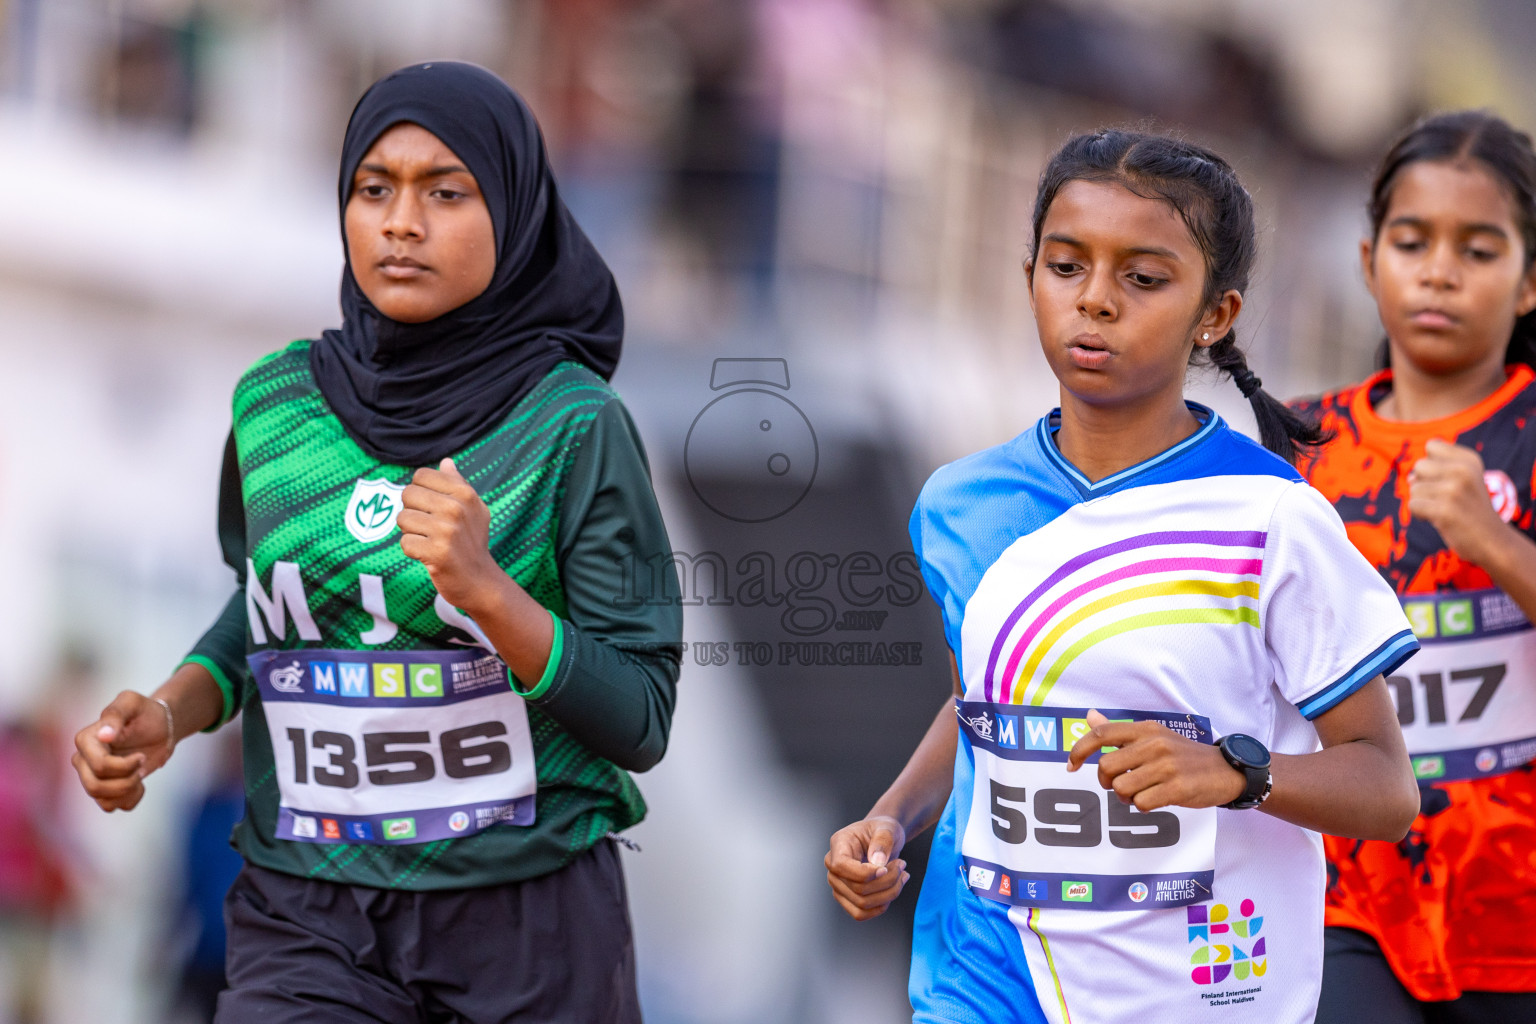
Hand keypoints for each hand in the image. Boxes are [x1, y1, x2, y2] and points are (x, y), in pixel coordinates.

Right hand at [72, 691, 174, 811]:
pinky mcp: (104, 787)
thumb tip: (104, 736)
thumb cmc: (145, 712)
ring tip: (140, 773)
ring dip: (129, 790)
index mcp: (86, 740)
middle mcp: (82, 760)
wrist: (161, 726)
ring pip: (102, 800)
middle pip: (95, 787)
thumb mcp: (132, 703)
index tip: (141, 755)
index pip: (100, 766)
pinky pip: (111, 806)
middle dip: (126, 781)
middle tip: (142, 765)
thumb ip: (116, 714)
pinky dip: (130, 799)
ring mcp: (90, 775)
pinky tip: (139, 784)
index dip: (125, 766)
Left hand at [399, 458, 502, 611]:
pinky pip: (404, 542)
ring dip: (411, 532)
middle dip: (412, 512)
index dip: (419, 492)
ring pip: (402, 519)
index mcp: (465, 493)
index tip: (432, 508)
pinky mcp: (436, 552)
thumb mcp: (473, 509)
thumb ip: (458, 484)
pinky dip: (412, 551)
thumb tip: (446, 462)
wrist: (480, 581)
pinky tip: (429, 556)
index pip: (420, 475)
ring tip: (430, 541)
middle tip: (429, 528)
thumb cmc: (472, 542)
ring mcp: (447, 531)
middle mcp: (456, 508)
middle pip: (407, 494)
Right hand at [825, 815, 909, 920]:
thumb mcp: (887, 827)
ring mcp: (838, 885)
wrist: (882, 840)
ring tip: (902, 876)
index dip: (865, 873)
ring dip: (889, 894)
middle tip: (902, 865)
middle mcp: (833, 867)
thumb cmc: (882, 831)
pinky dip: (882, 906)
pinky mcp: (847, 899)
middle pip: (857, 889)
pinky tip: (894, 889)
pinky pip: (861, 914)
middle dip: (887, 881)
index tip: (887, 868)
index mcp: (838, 845)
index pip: (841, 867)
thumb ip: (883, 840)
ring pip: (862, 904)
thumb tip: (877, 862)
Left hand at [1066, 710, 1243, 810]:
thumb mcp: (1154, 736)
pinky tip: (1155, 800)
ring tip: (1141, 793)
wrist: (1225, 771)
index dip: (1080, 750)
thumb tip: (1090, 716)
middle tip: (1120, 785)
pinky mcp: (1177, 788)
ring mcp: (1166, 766)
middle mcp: (1154, 744)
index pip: (1102, 734)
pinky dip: (1142, 806)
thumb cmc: (1183, 755)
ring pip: (1121, 789)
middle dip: (1107, 783)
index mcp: (1146, 729)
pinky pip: (1141, 803)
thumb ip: (1120, 731)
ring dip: (1126, 798)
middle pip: (1106, 767)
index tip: (1072, 765)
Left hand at [1408, 439, 1513, 566]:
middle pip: (1419, 466)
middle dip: (1424, 483)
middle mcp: (1464, 470)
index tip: (1447, 479)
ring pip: (1414, 488)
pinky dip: (1420, 514)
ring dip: (1423, 501)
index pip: (1432, 445)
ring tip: (1444, 510)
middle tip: (1445, 498)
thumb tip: (1410, 478)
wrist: (1493, 541)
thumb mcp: (1462, 481)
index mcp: (1470, 459)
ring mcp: (1454, 490)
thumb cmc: (1469, 510)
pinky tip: (1439, 520)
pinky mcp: (1445, 510)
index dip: (1431, 464)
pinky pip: (1413, 505)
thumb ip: (1435, 471)